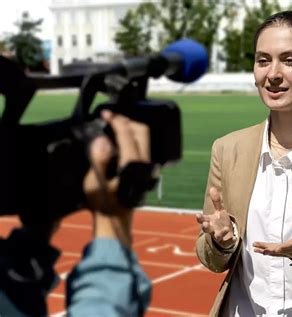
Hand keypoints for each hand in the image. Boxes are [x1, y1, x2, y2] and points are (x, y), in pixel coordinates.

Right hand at [83, 110, 151, 246]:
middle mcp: (144, 162)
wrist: (116, 219)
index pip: (127, 132)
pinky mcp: (146, 169)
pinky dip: (132, 139)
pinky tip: (119, 142)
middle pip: (142, 131)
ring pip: (144, 138)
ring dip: (130, 130)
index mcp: (132, 163)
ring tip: (113, 128)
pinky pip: (142, 146)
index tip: (106, 114)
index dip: (116, 119)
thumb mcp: (94, 182)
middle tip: (110, 119)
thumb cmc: (104, 203)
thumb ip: (98, 159)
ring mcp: (148, 166)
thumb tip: (102, 140)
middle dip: (126, 121)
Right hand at [196, 187, 236, 249]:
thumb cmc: (221, 222)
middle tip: (205, 224)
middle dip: (205, 226)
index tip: (197, 215)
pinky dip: (230, 240)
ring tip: (225, 229)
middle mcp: (212, 229)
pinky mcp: (225, 242)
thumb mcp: (219, 211)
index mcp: (209, 221)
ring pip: (216, 236)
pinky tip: (234, 238)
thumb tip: (212, 188)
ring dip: (219, 233)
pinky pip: (227, 242)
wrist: (226, 237)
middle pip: (206, 228)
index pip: (202, 219)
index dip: (199, 218)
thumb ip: (216, 201)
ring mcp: (218, 236)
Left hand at [253, 206, 291, 259]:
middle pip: (278, 251)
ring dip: (264, 250)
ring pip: (275, 253)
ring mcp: (288, 253)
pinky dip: (267, 252)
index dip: (280, 248)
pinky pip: (275, 253)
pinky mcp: (285, 254)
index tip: (273, 249)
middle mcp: (291, 250)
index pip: (288, 246)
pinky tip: (260, 250)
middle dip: (267, 248)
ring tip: (255, 248)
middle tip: (256, 246)